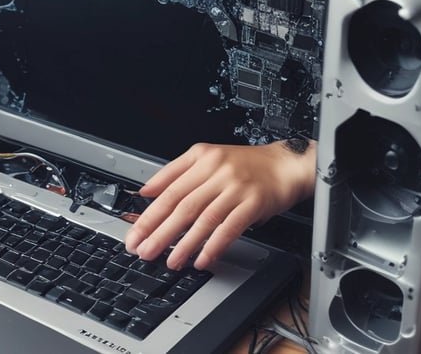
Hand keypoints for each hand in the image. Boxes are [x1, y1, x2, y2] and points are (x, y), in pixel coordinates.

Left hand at [124, 140, 315, 269]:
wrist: (286, 164)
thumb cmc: (247, 165)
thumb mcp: (207, 158)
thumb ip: (175, 173)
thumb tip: (146, 190)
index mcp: (201, 159)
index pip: (168, 190)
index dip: (148, 215)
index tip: (134, 234)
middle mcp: (216, 171)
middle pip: (181, 205)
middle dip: (159, 232)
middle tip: (144, 251)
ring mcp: (236, 187)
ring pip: (203, 218)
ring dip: (184, 243)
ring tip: (170, 261)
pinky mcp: (254, 203)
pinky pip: (229, 227)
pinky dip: (214, 245)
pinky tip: (202, 259)